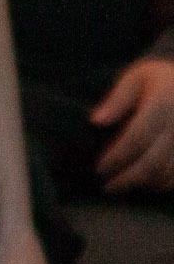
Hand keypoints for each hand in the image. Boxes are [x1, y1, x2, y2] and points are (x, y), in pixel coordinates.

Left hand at [93, 57, 173, 191]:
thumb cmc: (159, 78)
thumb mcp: (136, 78)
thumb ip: (117, 100)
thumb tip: (96, 122)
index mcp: (162, 105)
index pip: (136, 139)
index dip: (116, 157)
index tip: (99, 169)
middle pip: (153, 162)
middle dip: (128, 179)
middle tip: (107, 186)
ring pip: (169, 173)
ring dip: (145, 184)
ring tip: (124, 184)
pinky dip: (165, 183)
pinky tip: (148, 183)